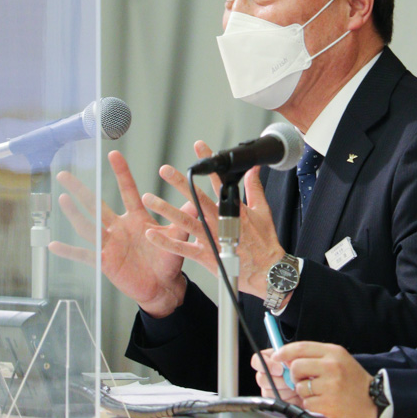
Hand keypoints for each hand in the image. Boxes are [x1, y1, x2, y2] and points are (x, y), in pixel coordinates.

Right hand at [49, 150, 186, 317]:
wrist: (163, 285)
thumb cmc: (168, 259)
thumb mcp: (177, 235)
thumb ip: (185, 216)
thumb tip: (199, 197)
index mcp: (137, 218)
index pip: (128, 191)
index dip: (121, 173)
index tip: (114, 154)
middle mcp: (120, 227)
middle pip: (97, 204)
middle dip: (82, 189)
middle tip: (66, 173)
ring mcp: (110, 243)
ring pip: (89, 225)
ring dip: (75, 213)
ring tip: (63, 198)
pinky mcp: (105, 261)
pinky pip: (85, 254)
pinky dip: (70, 251)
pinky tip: (54, 244)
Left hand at [142, 141, 285, 299]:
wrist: (267, 271)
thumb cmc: (265, 242)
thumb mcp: (263, 211)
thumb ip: (255, 188)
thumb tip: (253, 169)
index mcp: (233, 209)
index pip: (219, 180)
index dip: (210, 163)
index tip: (198, 147)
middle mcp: (219, 221)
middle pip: (197, 198)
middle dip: (180, 183)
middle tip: (165, 170)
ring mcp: (211, 238)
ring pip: (184, 221)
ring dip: (165, 209)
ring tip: (149, 198)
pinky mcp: (206, 256)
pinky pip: (182, 248)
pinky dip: (166, 242)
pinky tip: (151, 234)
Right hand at [252, 348, 301, 404]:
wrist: (313, 383)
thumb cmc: (305, 367)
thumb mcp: (299, 357)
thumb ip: (290, 356)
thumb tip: (285, 362)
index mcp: (269, 361)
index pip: (256, 360)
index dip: (265, 365)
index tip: (279, 369)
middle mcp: (266, 376)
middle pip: (261, 378)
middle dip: (279, 380)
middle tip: (290, 380)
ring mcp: (269, 390)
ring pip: (269, 392)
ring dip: (285, 390)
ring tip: (296, 386)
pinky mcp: (275, 402)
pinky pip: (278, 402)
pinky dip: (289, 399)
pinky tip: (296, 395)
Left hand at [272, 341, 376, 417]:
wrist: (373, 401)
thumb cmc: (353, 380)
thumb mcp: (339, 359)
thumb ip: (317, 356)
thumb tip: (289, 358)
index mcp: (334, 352)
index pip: (302, 347)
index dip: (285, 351)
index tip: (277, 356)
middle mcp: (332, 366)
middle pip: (296, 367)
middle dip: (295, 376)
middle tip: (304, 380)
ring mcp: (330, 386)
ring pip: (300, 387)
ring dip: (305, 393)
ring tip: (320, 393)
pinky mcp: (328, 404)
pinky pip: (307, 403)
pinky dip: (312, 405)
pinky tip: (324, 402)